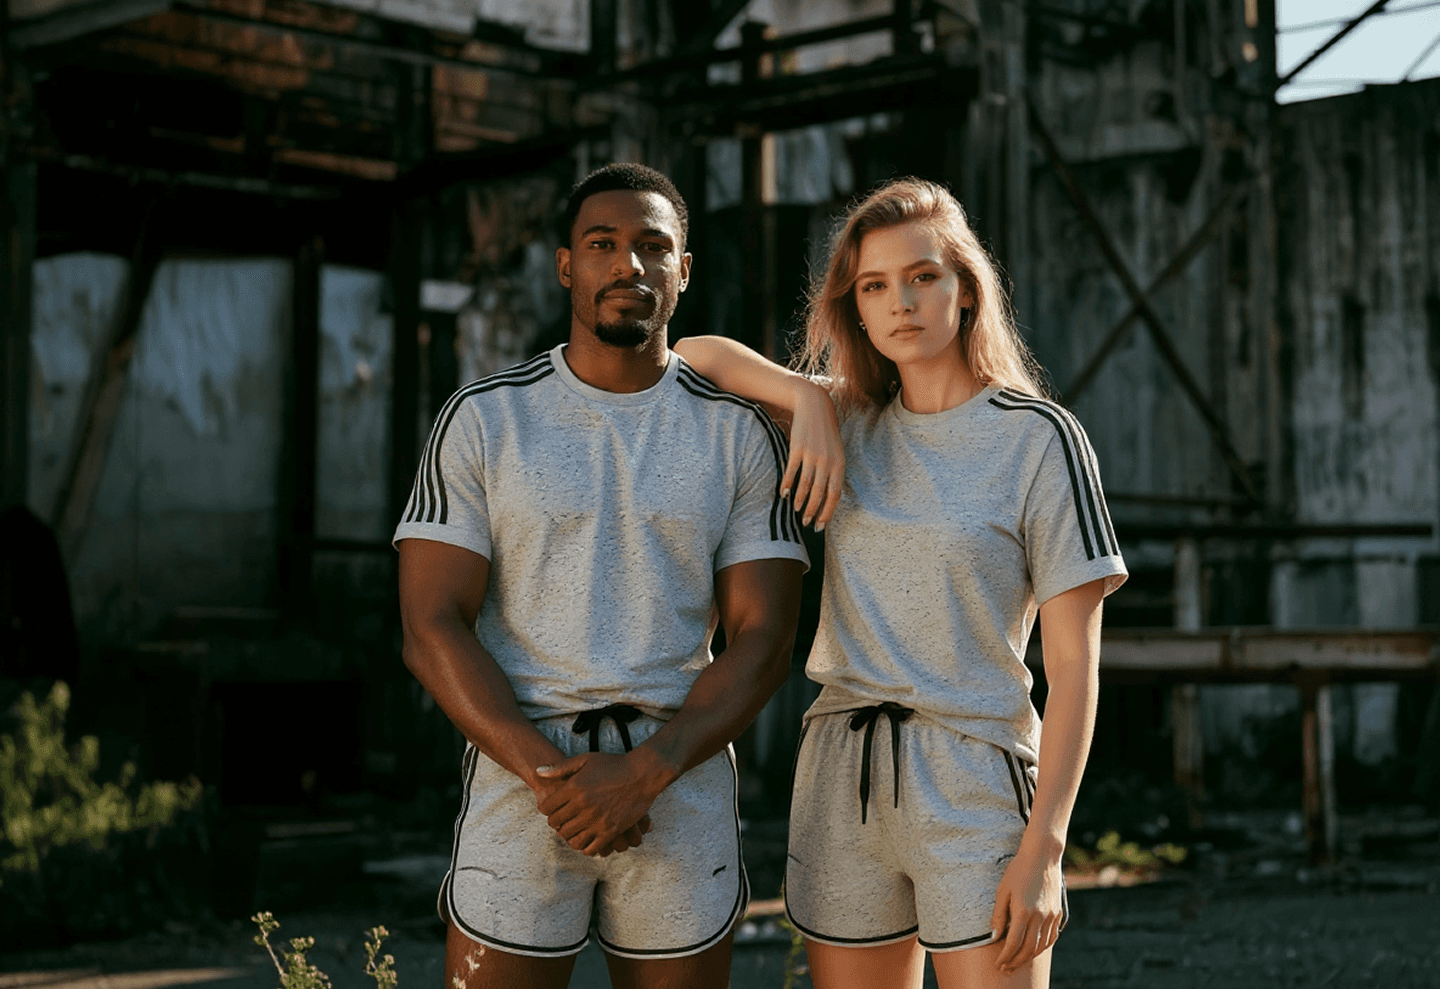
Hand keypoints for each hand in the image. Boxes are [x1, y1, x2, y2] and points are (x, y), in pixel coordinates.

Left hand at [535, 752, 659, 856]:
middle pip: (557, 825)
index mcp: (574, 787)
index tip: (553, 809)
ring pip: (571, 838)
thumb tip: (538, 771)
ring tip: (574, 831)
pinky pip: (590, 848)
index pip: (547, 808)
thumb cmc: (613, 764)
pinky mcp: (610, 830)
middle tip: (563, 821)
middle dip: (557, 824)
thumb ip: (560, 767)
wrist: (642, 774)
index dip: (547, 810)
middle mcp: (583, 805)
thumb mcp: (585, 760)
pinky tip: (587, 839)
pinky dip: (585, 847)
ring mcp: (596, 819)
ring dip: (569, 836)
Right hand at [781, 380, 843, 529]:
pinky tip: (783, 494)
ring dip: (799, 500)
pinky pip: (791, 471)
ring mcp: (812, 455)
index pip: (835, 495)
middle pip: (820, 493)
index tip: (820, 525)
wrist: (815, 407)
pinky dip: (786, 485)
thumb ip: (834, 472)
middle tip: (805, 523)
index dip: (827, 512)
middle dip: (812, 511)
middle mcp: (828, 461)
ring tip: (795, 510)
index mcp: (840, 464)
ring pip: (806, 484)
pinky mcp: (798, 448)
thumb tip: (829, 496)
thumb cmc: (826, 433)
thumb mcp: (836, 452)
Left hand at [990, 845, 1064, 973]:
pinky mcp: (1058, 912)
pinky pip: (1052, 937)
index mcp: (1023, 912)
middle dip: (1016, 961)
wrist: (1042, 855)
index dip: (1005, 957)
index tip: (999, 964)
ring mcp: (1051, 916)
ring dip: (1030, 957)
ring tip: (1019, 961)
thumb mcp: (1002, 890)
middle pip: (1028, 949)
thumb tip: (995, 936)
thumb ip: (999, 915)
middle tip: (1006, 968)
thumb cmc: (1018, 870)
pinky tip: (1035, 948)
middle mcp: (1040, 917)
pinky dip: (1043, 947)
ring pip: (1042, 946)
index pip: (1013, 944)